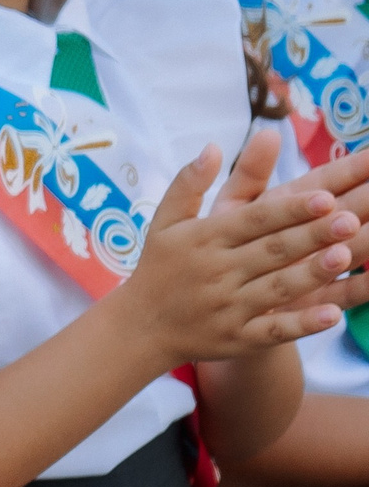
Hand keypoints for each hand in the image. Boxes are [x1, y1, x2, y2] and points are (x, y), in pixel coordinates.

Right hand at [119, 131, 362, 365]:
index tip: (325, 197)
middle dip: (312, 235)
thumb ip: (188, 184)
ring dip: (311, 274)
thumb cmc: (159, 268)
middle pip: (272, 251)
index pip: (253, 220)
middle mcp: (216, 272)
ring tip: (345, 255)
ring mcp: (228, 308)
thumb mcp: (164, 223)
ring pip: (277, 289)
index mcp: (204, 240)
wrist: (138, 329)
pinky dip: (302, 325)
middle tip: (350, 219)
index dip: (289, 209)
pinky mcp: (237, 338)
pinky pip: (273, 331)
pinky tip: (332, 315)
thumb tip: (212, 147)